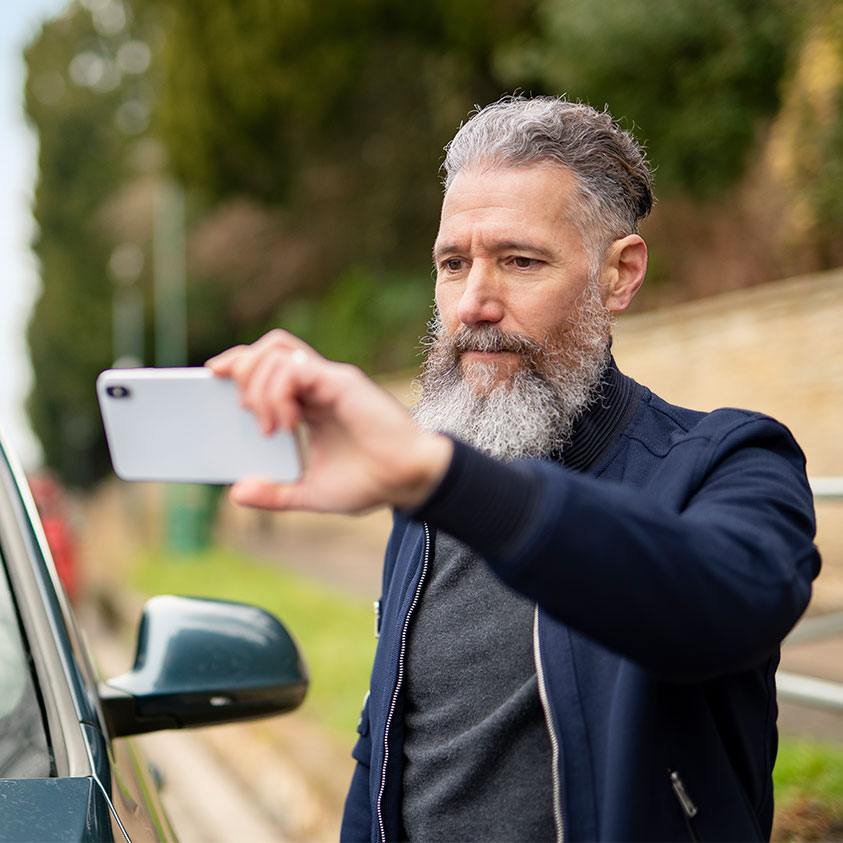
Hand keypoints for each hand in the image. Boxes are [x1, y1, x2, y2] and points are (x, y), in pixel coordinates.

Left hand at [206, 330, 452, 513]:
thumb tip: (236, 492)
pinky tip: (286, 423)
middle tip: (243, 411)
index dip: (237, 364)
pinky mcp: (341, 382)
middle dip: (240, 370)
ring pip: (276, 352)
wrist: (409, 481)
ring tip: (270, 426)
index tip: (211, 376)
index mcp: (310, 403)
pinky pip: (295, 367)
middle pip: (267, 350)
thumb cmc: (369, 482)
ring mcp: (330, 380)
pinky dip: (279, 392)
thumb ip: (275, 493)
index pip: (268, 366)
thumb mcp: (310, 492)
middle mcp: (318, 385)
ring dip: (260, 387)